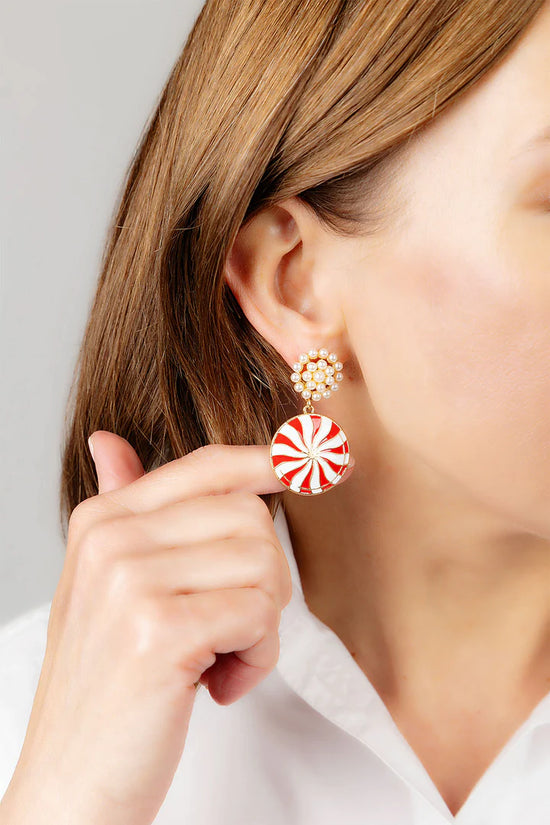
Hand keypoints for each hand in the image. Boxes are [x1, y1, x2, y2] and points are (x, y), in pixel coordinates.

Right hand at [0, 431, 353, 824]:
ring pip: (263, 563)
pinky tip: (218, 685)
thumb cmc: (108, 686)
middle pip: (249, 516)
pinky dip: (258, 656)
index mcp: (102, 521)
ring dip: (261, 625)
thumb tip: (109, 441)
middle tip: (231, 631)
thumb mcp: (107, 588)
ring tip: (217, 661)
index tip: (326, 460)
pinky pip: (259, 613)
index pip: (208, 466)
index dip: (271, 461)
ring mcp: (131, 581)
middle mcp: (111, 539)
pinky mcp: (160, 629)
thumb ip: (124, 511)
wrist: (72, 785)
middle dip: (265, 579)